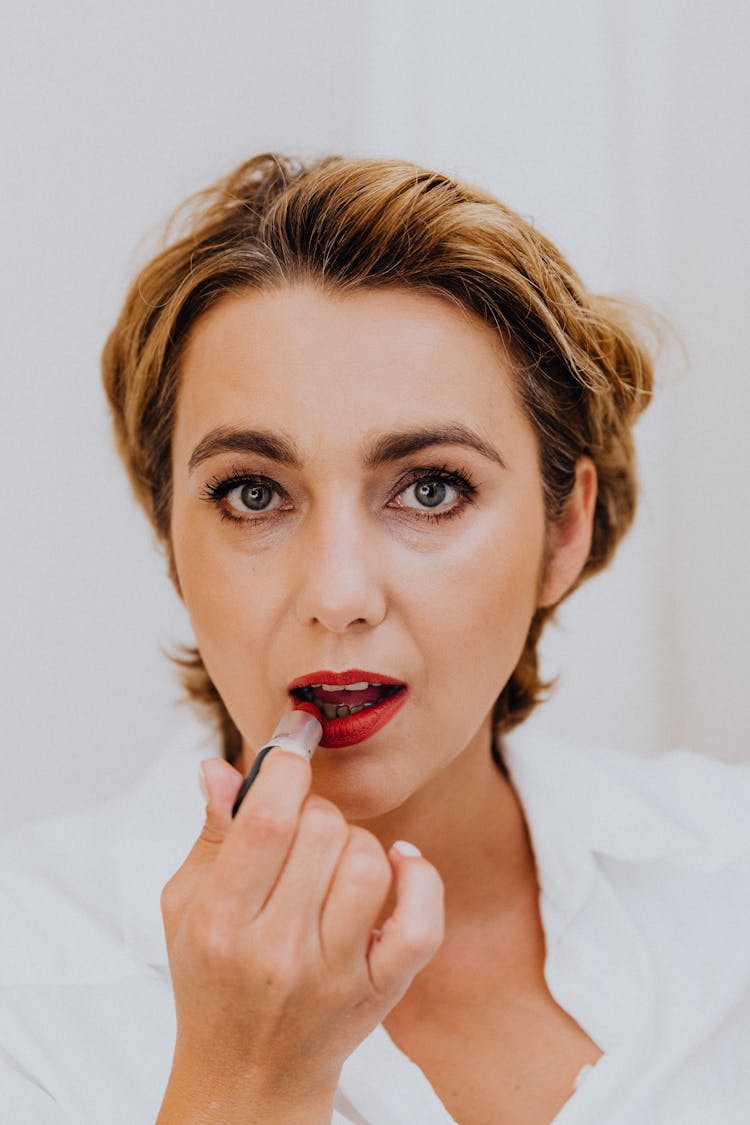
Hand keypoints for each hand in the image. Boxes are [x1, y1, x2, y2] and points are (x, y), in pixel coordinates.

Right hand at [157, 747, 443, 1123]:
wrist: (246, 1077)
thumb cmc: (212, 980)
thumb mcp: (186, 906)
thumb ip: (212, 833)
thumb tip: (219, 765)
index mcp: (219, 923)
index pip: (266, 820)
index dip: (286, 765)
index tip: (295, 741)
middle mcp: (277, 951)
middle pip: (322, 832)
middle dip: (315, 810)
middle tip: (300, 827)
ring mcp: (333, 975)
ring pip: (369, 864)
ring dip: (356, 842)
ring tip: (332, 859)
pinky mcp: (378, 993)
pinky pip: (421, 923)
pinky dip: (420, 880)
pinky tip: (398, 863)